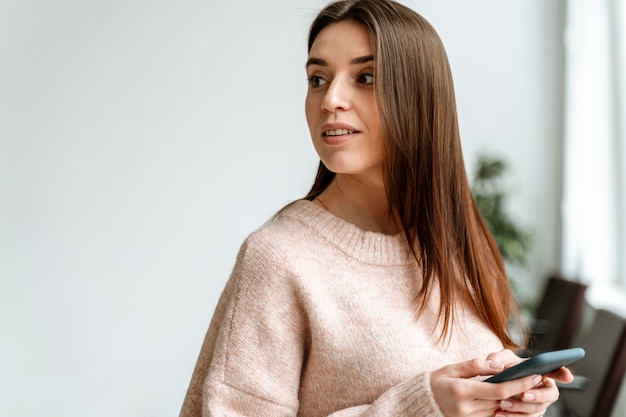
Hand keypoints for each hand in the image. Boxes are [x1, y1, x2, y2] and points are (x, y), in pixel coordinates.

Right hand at [430, 350, 572, 416]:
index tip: (534, 375)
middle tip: (537, 379)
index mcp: (461, 391)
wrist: (423, 402)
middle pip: (503, 401)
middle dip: (522, 391)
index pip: (498, 389)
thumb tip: (497, 364)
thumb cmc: (437, 382)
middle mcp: (466, 409)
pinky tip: (513, 400)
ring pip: (501, 411)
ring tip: (529, 389)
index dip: (519, 383)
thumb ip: (474, 365)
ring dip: (516, 401)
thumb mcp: (451, 369)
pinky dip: (505, 409)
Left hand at [488, 351, 573, 416]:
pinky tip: (499, 413)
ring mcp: (539, 404)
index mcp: (542, 372)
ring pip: (537, 410)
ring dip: (520, 408)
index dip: (563, 374)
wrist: (493, 386)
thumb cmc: (502, 369)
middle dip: (537, 396)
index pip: (556, 372)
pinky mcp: (529, 415)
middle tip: (522, 395)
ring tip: (503, 404)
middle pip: (550, 395)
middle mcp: (544, 389)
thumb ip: (497, 358)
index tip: (567, 376)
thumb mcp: (499, 360)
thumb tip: (497, 365)